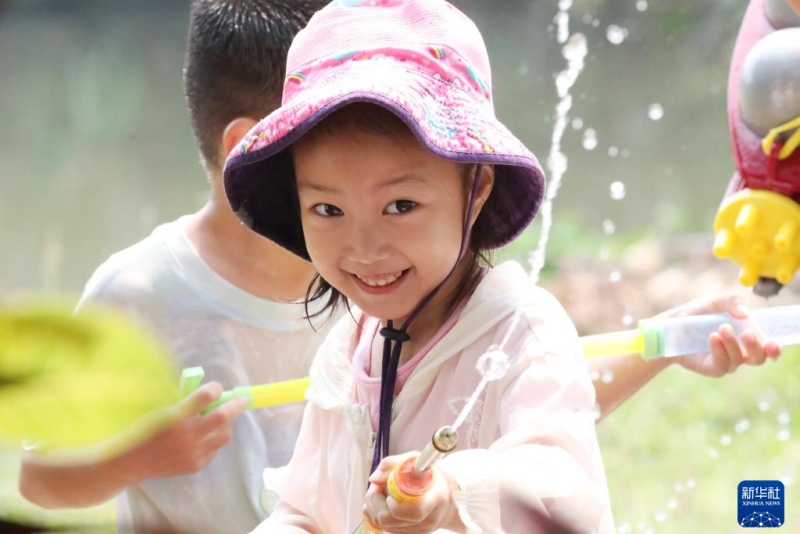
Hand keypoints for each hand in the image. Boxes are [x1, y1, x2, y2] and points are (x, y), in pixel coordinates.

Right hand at [127, 381, 247, 479]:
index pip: (206, 396)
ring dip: (225, 425)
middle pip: (223, 417)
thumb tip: (211, 393)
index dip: (215, 389)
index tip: (217, 388)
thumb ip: (185, 402)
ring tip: (218, 421)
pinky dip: (212, 440)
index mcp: (176, 416)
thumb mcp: (161, 409)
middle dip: (236, 406)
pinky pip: (214, 449)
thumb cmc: (146, 429)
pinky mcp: (196, 465)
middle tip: (241, 400)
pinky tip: (202, 438)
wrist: (133, 461)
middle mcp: (187, 435)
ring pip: (224, 434)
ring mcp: (193, 452)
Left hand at [363, 453, 461, 533]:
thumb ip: (393, 463)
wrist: (446, 498)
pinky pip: (387, 529)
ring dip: (374, 508)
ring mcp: (420, 531)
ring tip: (380, 492)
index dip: (394, 504)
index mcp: (435, 498)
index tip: (388, 489)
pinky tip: (383, 503)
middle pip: (390, 521)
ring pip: (385, 526)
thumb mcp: (415, 461)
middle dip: (375, 502)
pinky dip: (378, 515)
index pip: (414, 511)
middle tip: (377, 487)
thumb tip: (374, 479)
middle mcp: (429, 520)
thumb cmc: (430, 477)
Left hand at [660, 292, 781, 376]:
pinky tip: (713, 337)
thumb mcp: (715, 302)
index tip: (774, 343)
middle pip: (759, 358)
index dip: (774, 348)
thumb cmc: (697, 314)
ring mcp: (726, 361)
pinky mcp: (712, 368)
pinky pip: (722, 364)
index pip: (768, 346)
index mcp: (746, 337)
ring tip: (721, 328)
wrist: (671, 326)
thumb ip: (732, 302)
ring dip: (732, 343)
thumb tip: (746, 313)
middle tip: (747, 333)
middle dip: (757, 347)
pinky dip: (720, 350)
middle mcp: (740, 352)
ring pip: (739, 359)